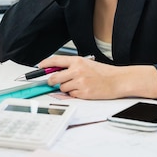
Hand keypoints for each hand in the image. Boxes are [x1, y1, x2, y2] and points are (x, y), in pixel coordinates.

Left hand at [39, 55, 156, 99]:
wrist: (118, 80)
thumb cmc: (103, 73)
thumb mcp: (87, 64)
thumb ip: (71, 66)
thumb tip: (55, 72)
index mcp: (77, 61)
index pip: (55, 61)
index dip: (44, 64)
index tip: (38, 67)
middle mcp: (77, 70)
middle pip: (54, 78)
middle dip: (51, 82)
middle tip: (53, 83)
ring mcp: (80, 82)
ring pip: (62, 88)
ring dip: (67, 89)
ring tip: (78, 86)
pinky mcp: (84, 93)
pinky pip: (71, 95)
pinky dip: (75, 95)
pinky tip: (84, 91)